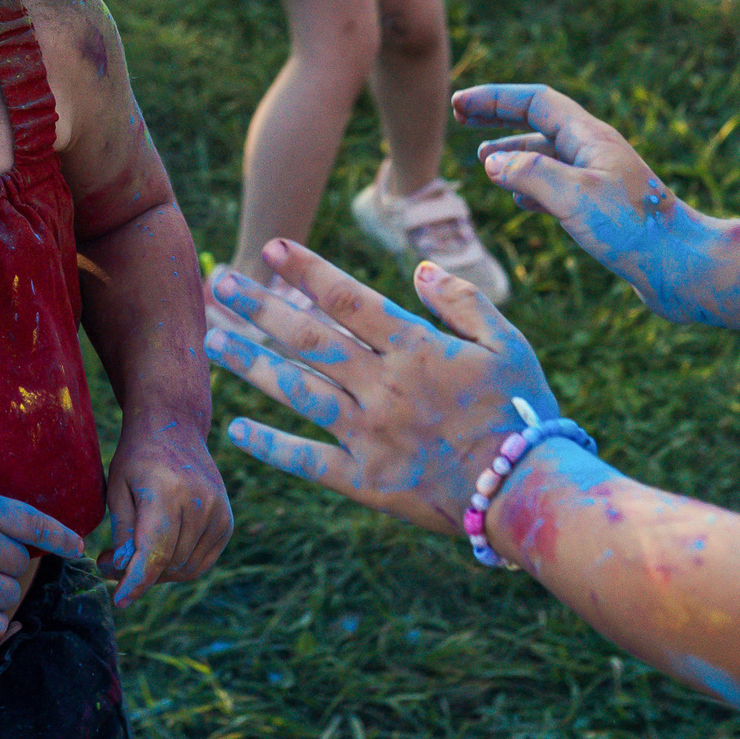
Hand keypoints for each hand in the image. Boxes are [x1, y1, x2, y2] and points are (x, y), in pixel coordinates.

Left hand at [100, 418, 232, 606]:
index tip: (120, 601)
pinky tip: (159, 550)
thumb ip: (123, 532)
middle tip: (109, 562)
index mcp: (168, 492)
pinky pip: (201, 563)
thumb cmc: (138, 457)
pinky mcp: (226, 522)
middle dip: (138, 573)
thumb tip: (126, 571)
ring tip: (133, 554)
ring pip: (185, 569)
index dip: (136, 581)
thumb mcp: (117, 489)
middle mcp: (200, 503)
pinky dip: (178, 566)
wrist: (175, 427)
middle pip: (168, 564)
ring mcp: (218, 513)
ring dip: (158, 572)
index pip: (155, 551)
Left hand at [204, 239, 561, 534]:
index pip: (348, 298)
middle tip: (218, 285)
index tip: (271, 247)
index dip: (307, 269)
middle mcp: (384, 386)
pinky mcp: (366, 482)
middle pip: (309, 339)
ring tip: (212, 342)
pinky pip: (308, 461)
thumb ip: (462, 302)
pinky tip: (237, 429)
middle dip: (260, 308)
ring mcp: (371, 435)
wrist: (527, 492)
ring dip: (250, 364)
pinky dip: (271, 445)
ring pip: (298, 391)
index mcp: (417, 348)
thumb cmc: (522, 411)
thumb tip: (419, 270)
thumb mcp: (507, 343)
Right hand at [454, 83, 687, 292]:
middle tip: (461, 119)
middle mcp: (595, 152)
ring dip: (513, 153)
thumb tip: (492, 162)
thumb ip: (529, 174)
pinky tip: (519, 199)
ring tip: (483, 162)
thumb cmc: (633, 229)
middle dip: (499, 118)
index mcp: (590, 137)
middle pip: (539, 121)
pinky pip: (558, 184)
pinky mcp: (603, 208)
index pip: (535, 101)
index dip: (494, 99)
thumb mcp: (573, 196)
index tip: (459, 105)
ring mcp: (600, 179)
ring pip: (547, 155)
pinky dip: (531, 184)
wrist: (682, 267)